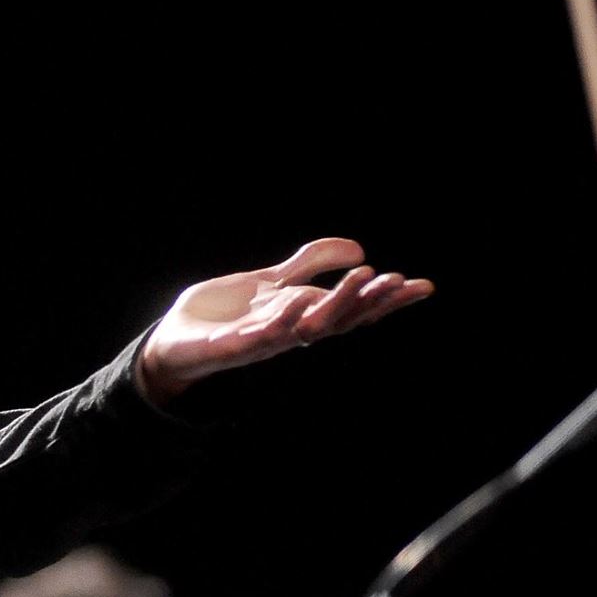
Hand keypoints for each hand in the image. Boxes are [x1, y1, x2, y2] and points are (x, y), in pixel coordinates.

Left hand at [135, 238, 432, 404]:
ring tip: (360, 279)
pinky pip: (258, 338)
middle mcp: (288, 331)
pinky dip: (277, 324)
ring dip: (333, 305)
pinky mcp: (229, 348)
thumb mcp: (272, 281)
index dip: (385, 299)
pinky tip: (296, 306)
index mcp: (302, 315)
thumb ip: (309, 264)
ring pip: (305, 327)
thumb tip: (360, 248)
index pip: (352, 308)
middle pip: (336, 318)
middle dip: (366, 299)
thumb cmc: (225, 314)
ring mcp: (261, 340)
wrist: (175, 338)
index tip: (422, 286)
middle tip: (395, 280)